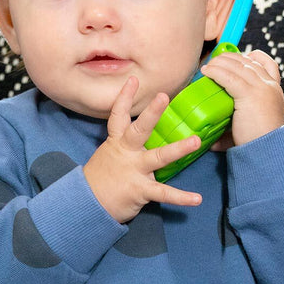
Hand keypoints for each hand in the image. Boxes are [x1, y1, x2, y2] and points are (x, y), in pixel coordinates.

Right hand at [84, 77, 203, 222]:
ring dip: (178, 149)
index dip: (125, 97)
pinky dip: (181, 197)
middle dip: (151, 113)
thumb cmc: (101, 179)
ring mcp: (134, 171)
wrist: (87, 204)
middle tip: (163, 96)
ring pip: (158, 157)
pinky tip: (197, 198)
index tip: (133, 79)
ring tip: (196, 141)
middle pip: (139, 130)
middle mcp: (126, 153)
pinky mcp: (140, 190)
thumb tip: (143, 137)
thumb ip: (125, 145)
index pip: (119, 116)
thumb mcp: (109, 155)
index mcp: (117, 143)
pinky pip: (163, 193)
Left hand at [202, 49, 283, 150]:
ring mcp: (261, 88)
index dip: (250, 57)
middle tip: (215, 62)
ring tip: (207, 67)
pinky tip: (206, 72)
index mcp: (275, 90)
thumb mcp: (253, 126)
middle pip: (247, 61)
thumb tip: (212, 141)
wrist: (269, 151)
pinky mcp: (249, 94)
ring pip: (237, 66)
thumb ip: (237, 127)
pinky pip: (229, 77)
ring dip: (220, 63)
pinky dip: (216, 72)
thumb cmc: (259, 144)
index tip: (236, 59)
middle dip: (229, 58)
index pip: (266, 63)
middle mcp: (270, 85)